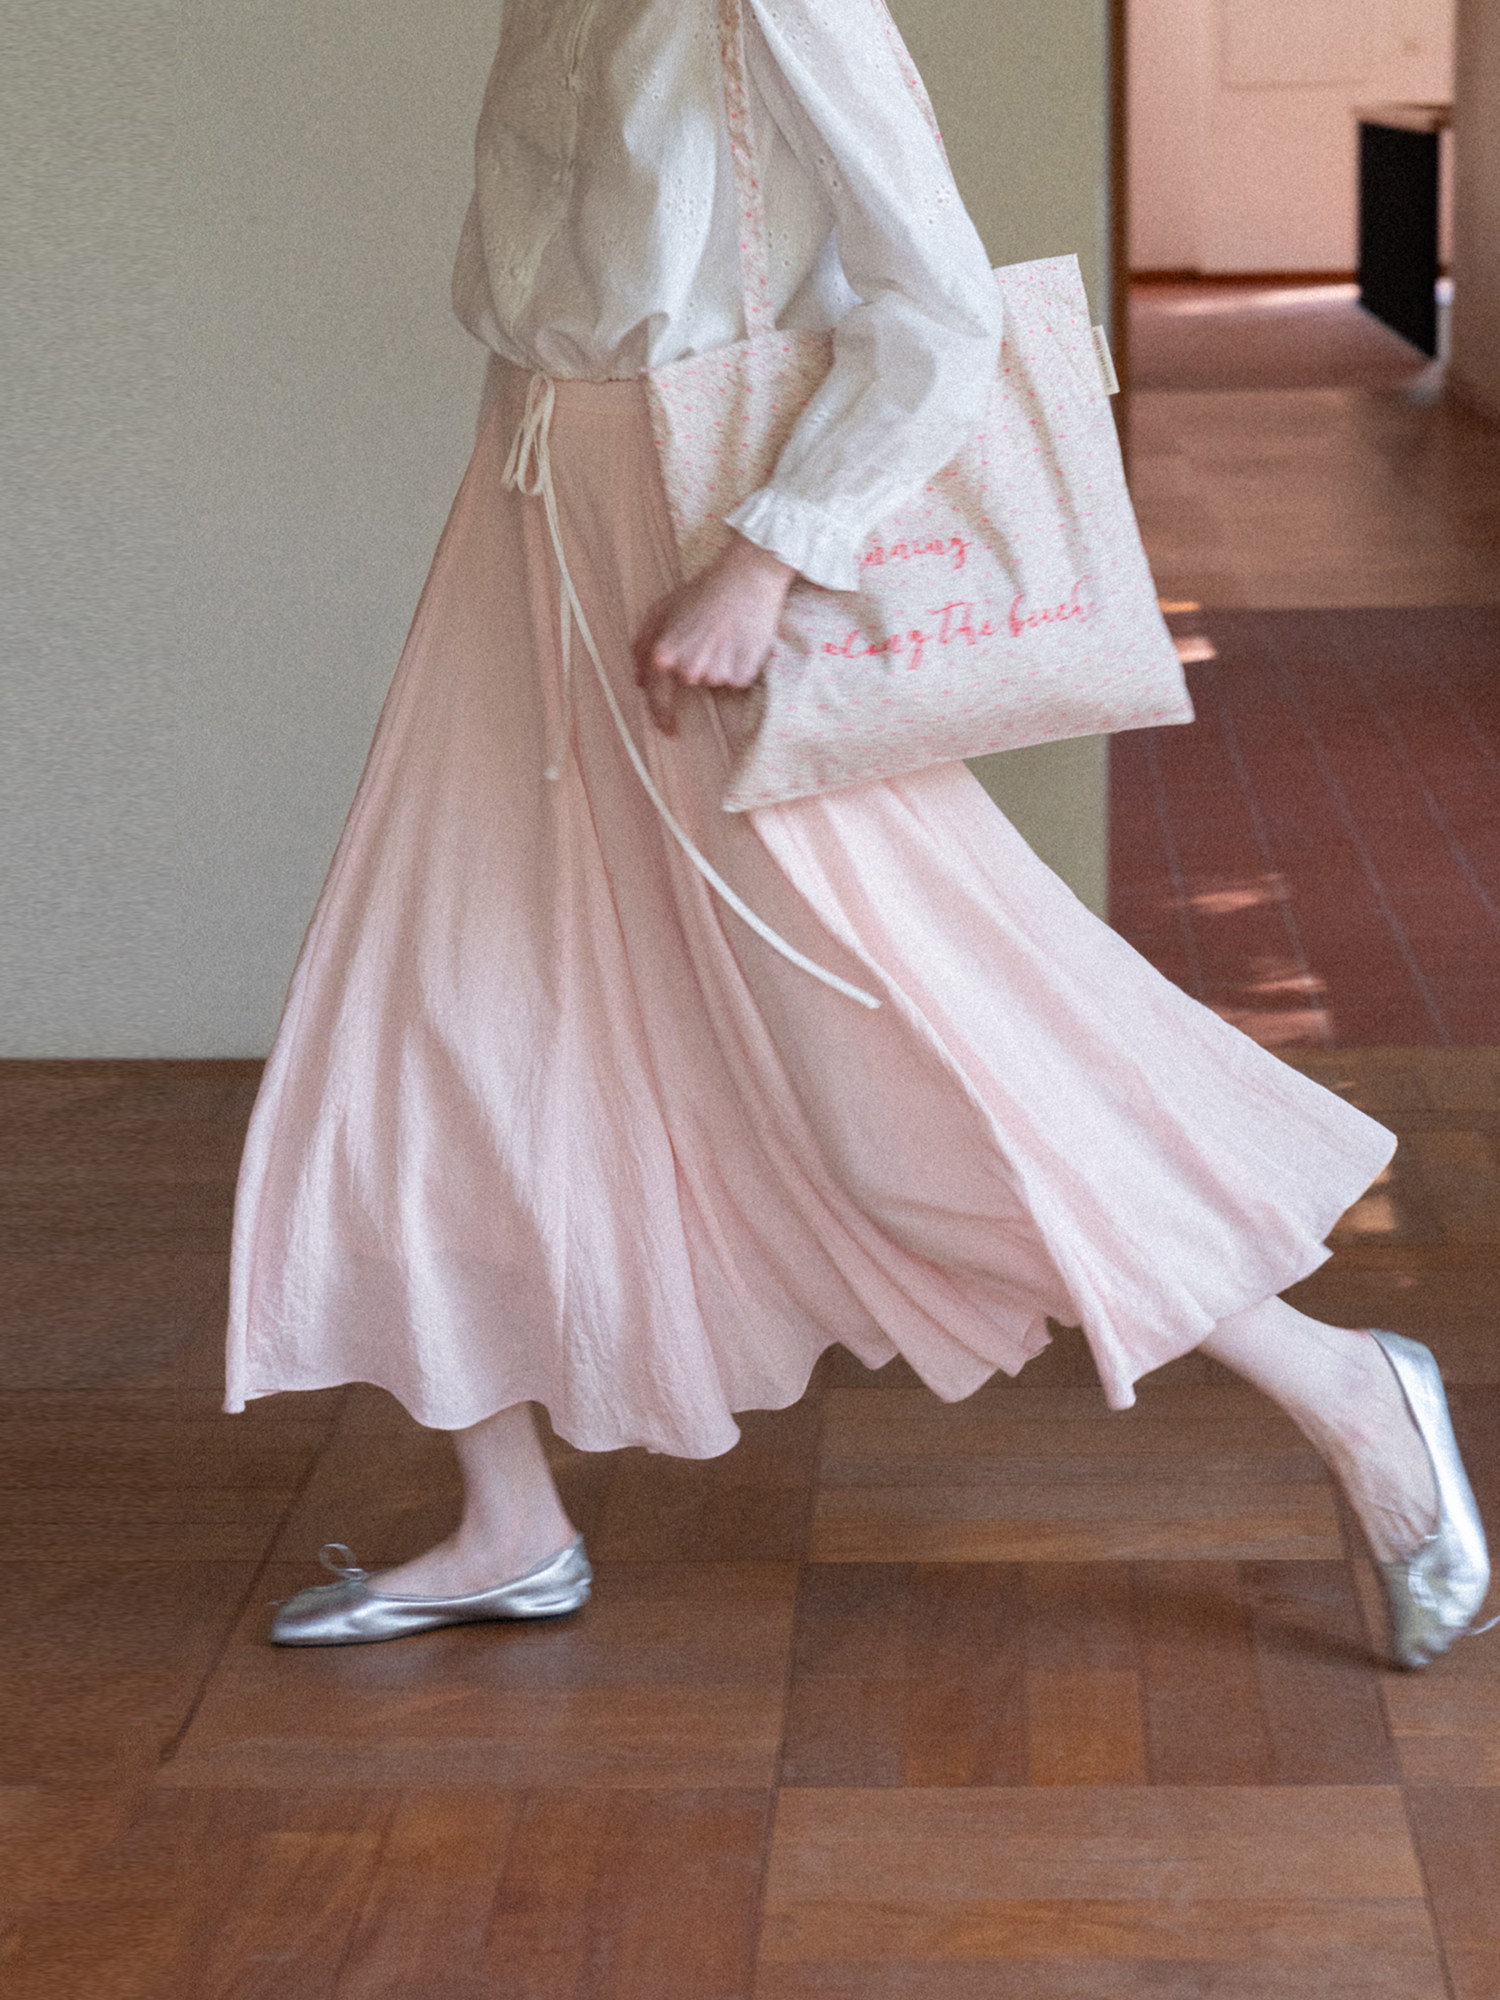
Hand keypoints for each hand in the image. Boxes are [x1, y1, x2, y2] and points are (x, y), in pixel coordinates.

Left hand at [634, 533, 794, 734]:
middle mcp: (688, 670)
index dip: (662, 716)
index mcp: (663, 656)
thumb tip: (639, 680)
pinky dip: (741, 665)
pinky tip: (742, 640)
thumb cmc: (702, 591)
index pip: (657, 698)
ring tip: (727, 633)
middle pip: (693, 683)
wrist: (745, 578)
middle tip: (710, 635)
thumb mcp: (662, 610)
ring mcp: (716, 674)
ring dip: (722, 662)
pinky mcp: (742, 675)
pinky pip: (739, 681)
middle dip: (700, 664)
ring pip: (717, 680)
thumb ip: (643, 645)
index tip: (669, 730)